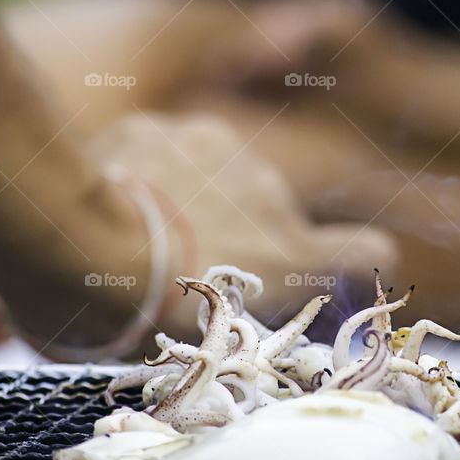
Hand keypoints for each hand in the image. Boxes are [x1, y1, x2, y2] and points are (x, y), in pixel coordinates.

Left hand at [89, 112, 398, 341]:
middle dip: (234, 228)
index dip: (359, 254)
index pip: (365, 251)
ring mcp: (228, 155)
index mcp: (289, 257)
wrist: (94, 247)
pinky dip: (150, 170)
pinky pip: (167, 152)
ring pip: (217, 175)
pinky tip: (118, 194)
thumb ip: (246, 301)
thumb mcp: (218, 330)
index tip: (352, 260)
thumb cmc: (154, 309)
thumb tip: (233, 297)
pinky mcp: (174, 129)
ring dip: (193, 194)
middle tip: (183, 259)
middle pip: (264, 212)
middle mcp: (275, 197)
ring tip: (142, 226)